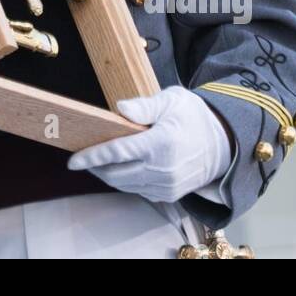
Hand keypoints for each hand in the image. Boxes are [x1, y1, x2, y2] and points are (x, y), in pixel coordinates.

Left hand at [66, 85, 231, 201]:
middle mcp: (163, 169)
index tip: (72, 160)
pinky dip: (124, 181)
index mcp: (161, 143)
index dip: (91, 157)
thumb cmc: (194, 116)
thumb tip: (119, 108)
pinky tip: (120, 169)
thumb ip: (144, 106)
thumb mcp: (172, 100)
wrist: (223, 143)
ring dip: (107, 175)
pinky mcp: (169, 194)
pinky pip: (138, 191)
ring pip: (125, 185)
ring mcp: (167, 185)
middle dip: (95, 167)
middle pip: (115, 174)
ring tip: (97, 161)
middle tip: (82, 156)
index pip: (117, 153)